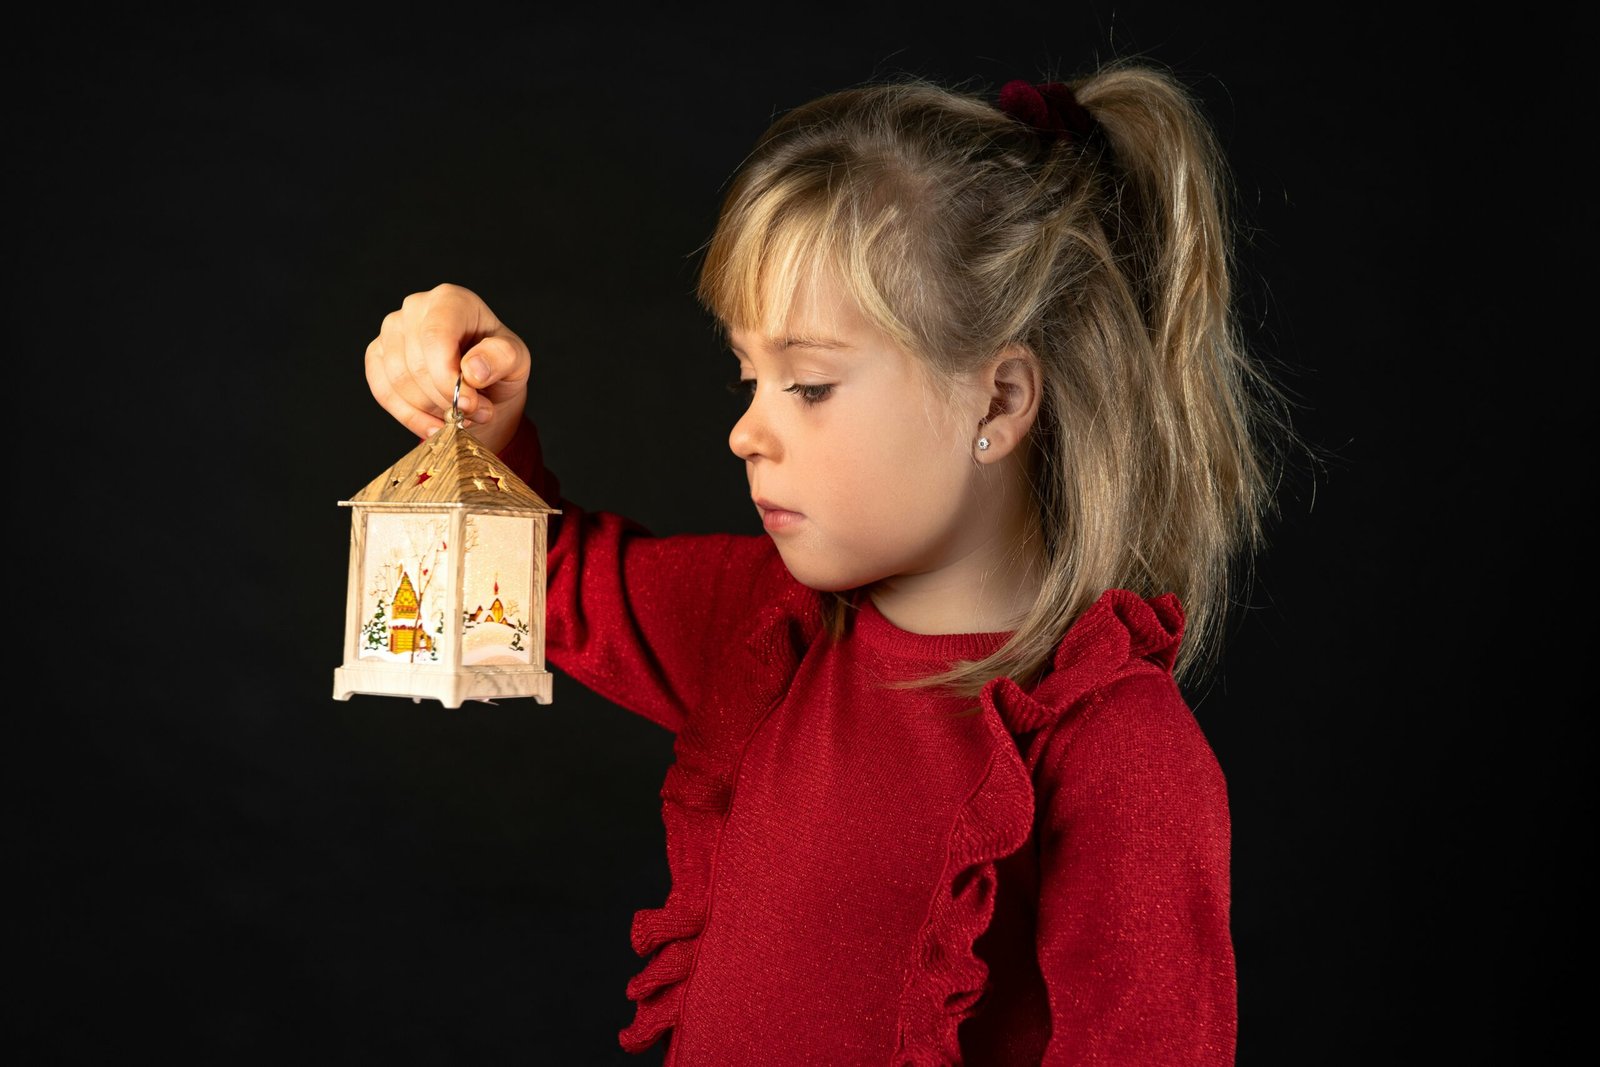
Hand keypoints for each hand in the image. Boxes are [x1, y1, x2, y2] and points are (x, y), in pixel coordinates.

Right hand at [364, 283, 531, 454]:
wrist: (482, 379)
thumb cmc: (497, 362)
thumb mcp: (516, 359)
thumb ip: (501, 359)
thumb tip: (472, 370)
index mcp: (451, 300)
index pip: (435, 337)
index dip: (447, 377)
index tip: (469, 404)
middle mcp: (415, 307)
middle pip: (416, 365)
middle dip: (446, 399)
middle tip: (474, 413)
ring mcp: (392, 330)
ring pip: (398, 382)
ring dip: (431, 410)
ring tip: (460, 416)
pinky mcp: (377, 354)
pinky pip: (383, 392)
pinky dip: (410, 417)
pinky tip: (435, 427)